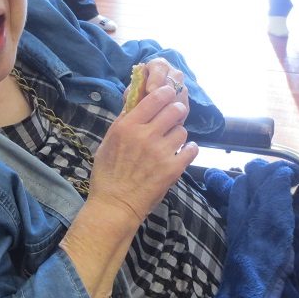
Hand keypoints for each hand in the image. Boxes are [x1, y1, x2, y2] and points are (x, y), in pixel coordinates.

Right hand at [88, 61, 197, 223]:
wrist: (115, 204)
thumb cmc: (107, 174)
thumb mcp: (108, 142)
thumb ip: (123, 121)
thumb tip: (134, 102)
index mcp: (127, 126)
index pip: (154, 98)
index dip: (165, 92)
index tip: (168, 93)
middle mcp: (145, 135)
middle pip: (174, 110)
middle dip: (176, 110)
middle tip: (175, 115)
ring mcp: (161, 152)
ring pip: (182, 131)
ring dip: (178, 134)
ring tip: (172, 142)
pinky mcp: (173, 168)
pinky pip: (191, 150)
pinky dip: (189, 150)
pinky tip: (183, 153)